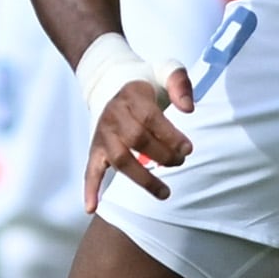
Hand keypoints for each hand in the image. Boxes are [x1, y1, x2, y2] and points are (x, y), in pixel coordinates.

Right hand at [81, 65, 195, 211]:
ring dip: (143, 179)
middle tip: (180, 162)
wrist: (111, 82)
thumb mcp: (166, 70)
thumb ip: (180, 83)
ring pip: (120, 160)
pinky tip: (92, 207)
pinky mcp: (96, 149)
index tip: (188, 149)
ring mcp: (103, 134)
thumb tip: (188, 109)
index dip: (171, 136)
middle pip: (137, 140)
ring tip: (165, 193)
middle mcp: (114, 115)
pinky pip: (90, 170)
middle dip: (163, 156)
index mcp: (132, 95)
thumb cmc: (146, 82)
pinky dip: (90, 189)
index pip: (150, 119)